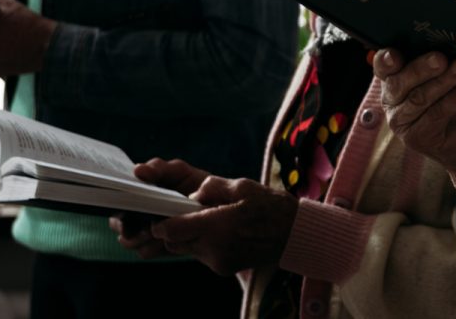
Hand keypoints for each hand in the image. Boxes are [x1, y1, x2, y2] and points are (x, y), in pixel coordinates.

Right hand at [112, 158, 216, 259]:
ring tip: (158, 228)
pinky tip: (167, 238)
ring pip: (129, 241)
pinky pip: (145, 251)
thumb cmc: (191, 184)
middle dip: (126, 224)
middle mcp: (133, 215)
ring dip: (142, 236)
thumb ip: (159, 168)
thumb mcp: (178, 171)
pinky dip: (155, 245)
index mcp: (134, 194)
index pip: (113, 197)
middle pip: (116, 224)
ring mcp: (143, 234)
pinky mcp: (156, 248)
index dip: (112, 200)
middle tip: (143, 220)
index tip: (122, 200)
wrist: (216, 207)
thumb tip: (138, 171)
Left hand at [146, 177, 297, 275]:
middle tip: (184, 214)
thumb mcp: (243, 186)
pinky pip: (201, 255)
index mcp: (218, 226)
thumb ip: (212, 187)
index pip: (171, 231)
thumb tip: (192, 196)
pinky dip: (203, 244)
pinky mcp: (223, 268)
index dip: (161, 222)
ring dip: (189, 236)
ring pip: (186, 249)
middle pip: (174, 243)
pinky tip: (220, 232)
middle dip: (173, 229)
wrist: (294, 234)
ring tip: (207, 221)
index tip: (163, 211)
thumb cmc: (270, 206)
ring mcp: (219, 261)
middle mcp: (215, 248)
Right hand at [374, 49, 455, 240]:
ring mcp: (402, 123)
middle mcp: (393, 103)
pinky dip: (455, 98)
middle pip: (398, 83)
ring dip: (444, 81)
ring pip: (418, 98)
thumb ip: (444, 61)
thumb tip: (448, 44)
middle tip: (441, 58)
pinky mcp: (418, 139)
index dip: (385, 60)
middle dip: (420, 68)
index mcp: (396, 81)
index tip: (395, 54)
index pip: (384, 68)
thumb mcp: (453, 76)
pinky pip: (436, 114)